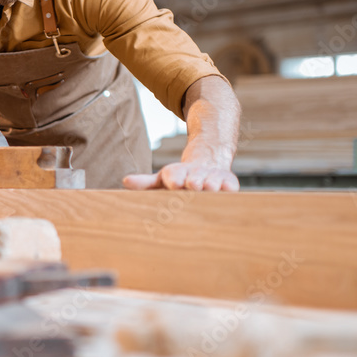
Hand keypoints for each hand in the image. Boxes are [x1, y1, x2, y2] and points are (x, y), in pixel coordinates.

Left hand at [122, 161, 238, 191]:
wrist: (207, 162)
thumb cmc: (179, 178)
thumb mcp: (162, 179)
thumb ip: (146, 183)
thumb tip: (126, 181)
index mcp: (176, 174)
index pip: (174, 176)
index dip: (175, 179)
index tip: (175, 184)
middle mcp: (195, 175)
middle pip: (194, 180)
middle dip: (194, 183)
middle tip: (193, 186)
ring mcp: (212, 178)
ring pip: (213, 183)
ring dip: (211, 186)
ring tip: (209, 189)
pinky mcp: (230, 182)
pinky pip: (231, 187)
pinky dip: (229, 190)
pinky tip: (227, 194)